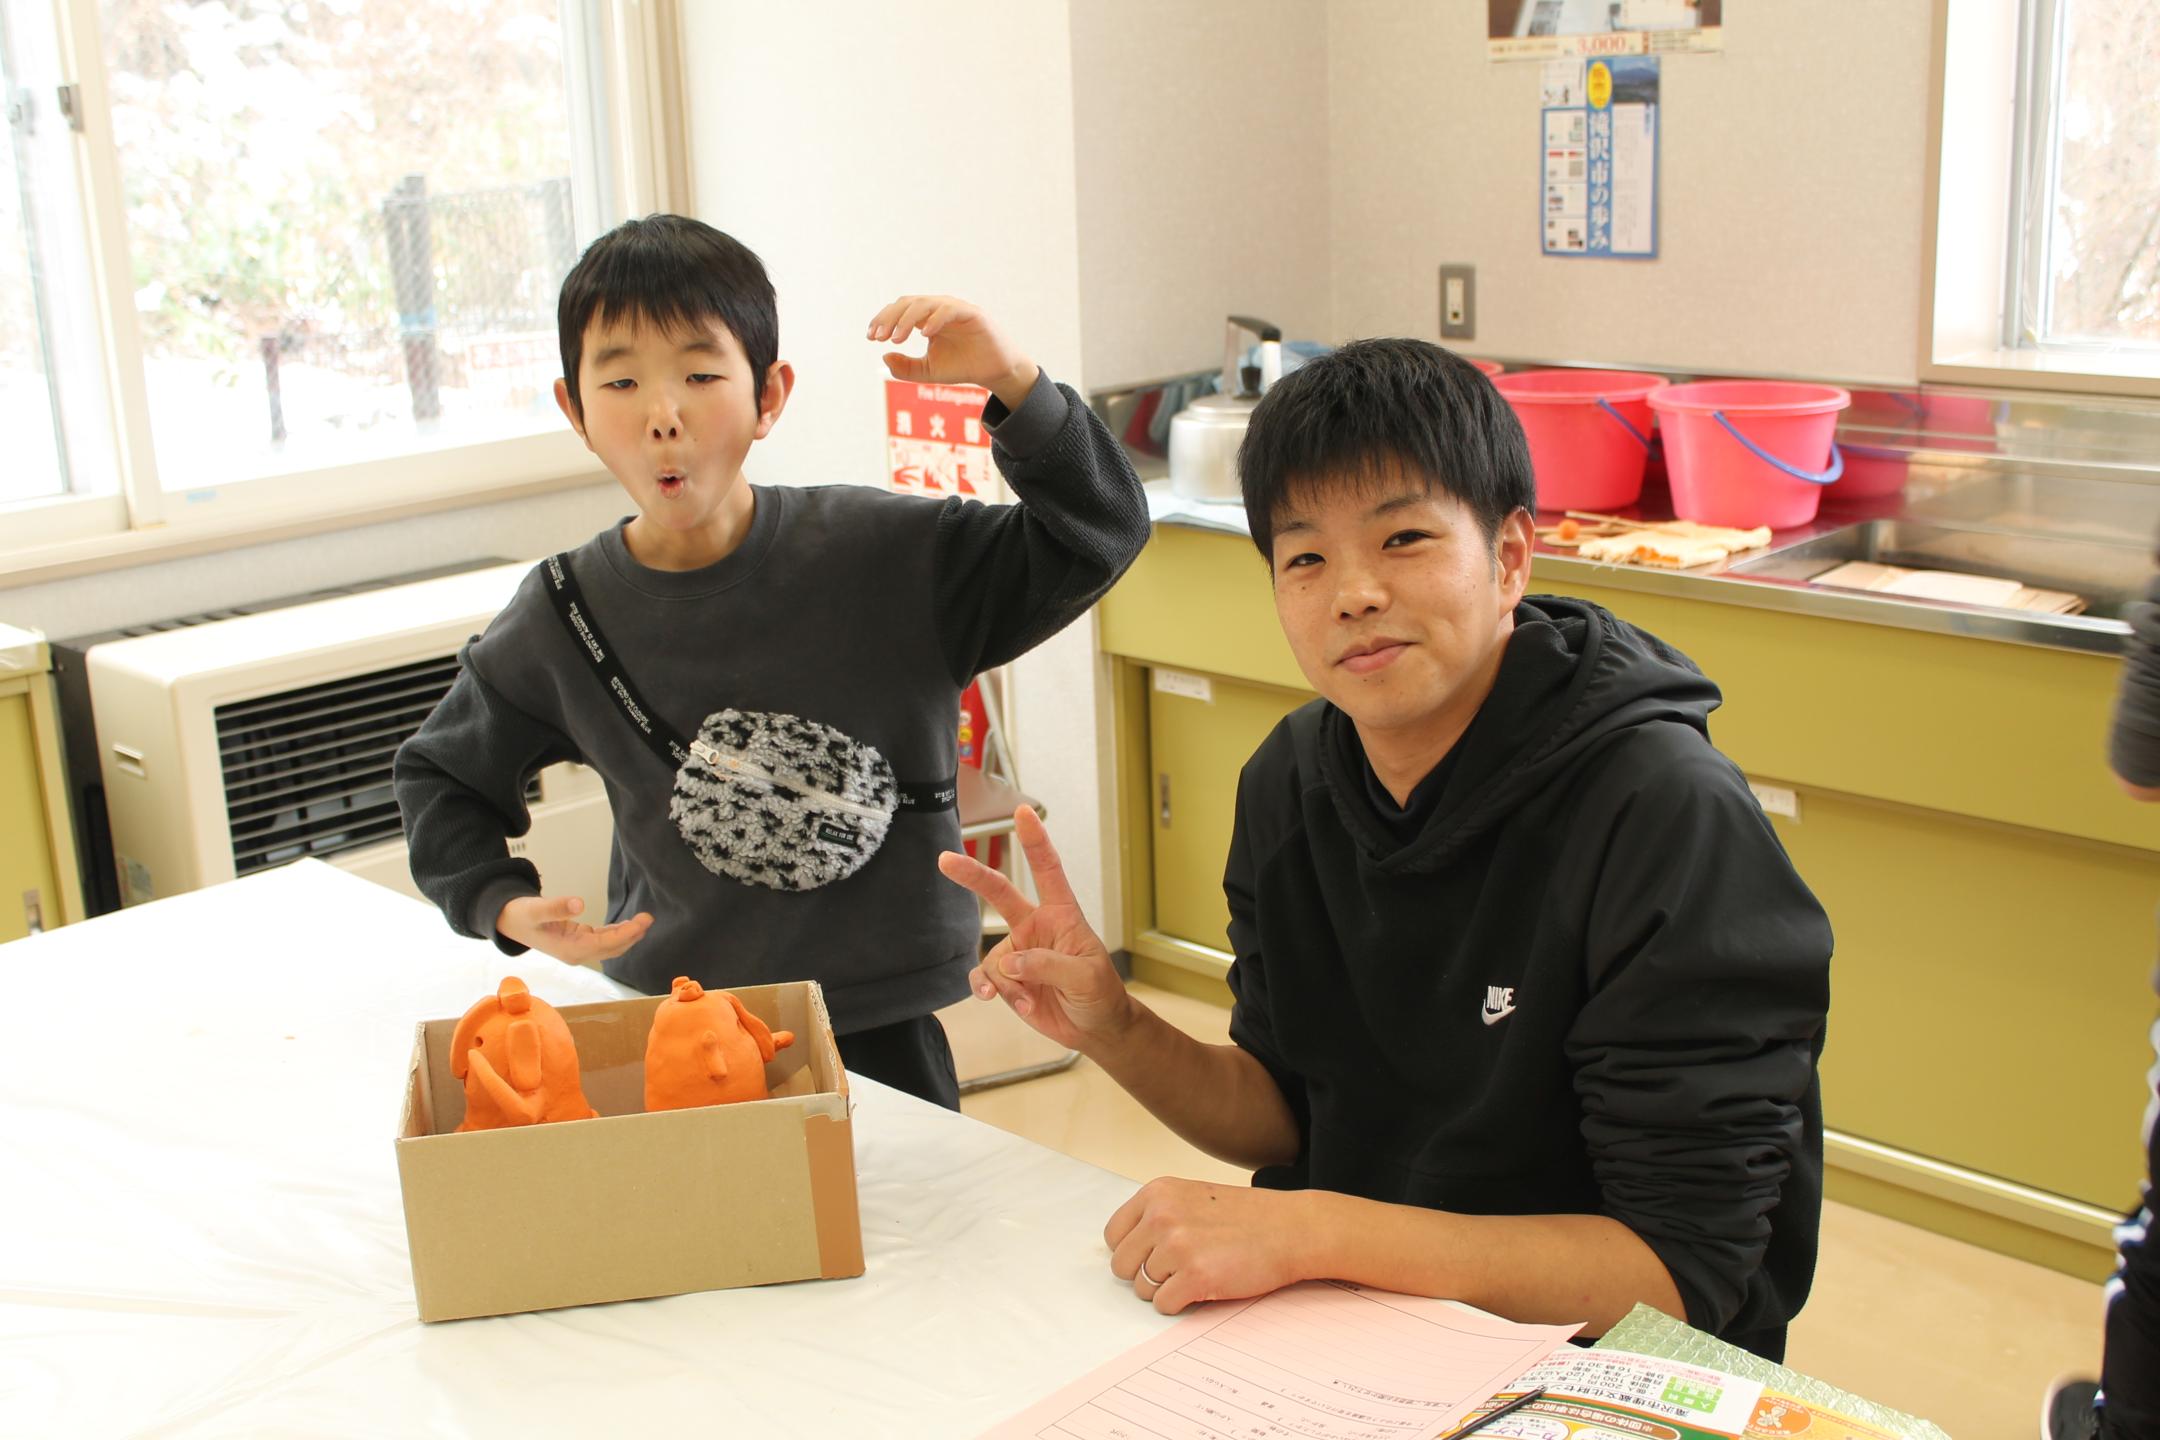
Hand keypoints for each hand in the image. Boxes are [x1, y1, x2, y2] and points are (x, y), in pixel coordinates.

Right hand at [496, 895, 651, 967]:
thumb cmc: (521, 916)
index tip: (641, 923)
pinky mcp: (578, 941)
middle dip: (632, 935)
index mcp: (569, 950)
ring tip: (643, 920)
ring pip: (609, 945)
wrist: (509, 921)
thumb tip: (579, 903)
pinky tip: (627, 924)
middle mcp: (576, 953)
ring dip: (627, 934)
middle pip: (611, 948)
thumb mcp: (535, 909)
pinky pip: (602, 939)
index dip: (625, 935)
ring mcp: (578, 949)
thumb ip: (556, 907)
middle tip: (648, 918)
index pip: (604, 945)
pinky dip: (616, 932)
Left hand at [866, 294, 1038, 409]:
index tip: (871, 337)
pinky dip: (935, 319)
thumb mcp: (928, 371)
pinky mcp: (972, 313)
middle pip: (907, 303)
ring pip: (924, 304)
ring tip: (896, 339)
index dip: (883, 320)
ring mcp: (955, 308)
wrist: (994, 371)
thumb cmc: (962, 367)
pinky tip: (924, 334)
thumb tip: (884, 356)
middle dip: (890, 318)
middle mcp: (938, 308)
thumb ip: (905, 367)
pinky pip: (949, 310)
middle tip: (879, 337)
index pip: (899, 310)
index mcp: (926, 317)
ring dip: (906, 320)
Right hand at [936, 805, 1132, 1051]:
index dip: (1035, 841)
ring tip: (1030, 999)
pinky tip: (1001, 1003)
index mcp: (1061, 916)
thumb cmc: (1099, 993)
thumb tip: (1011, 962)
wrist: (1093, 1026)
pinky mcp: (1006, 979)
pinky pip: (984, 978)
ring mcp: (1018, 952)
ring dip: (1005, 982)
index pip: (1048, 871)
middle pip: (999, 893)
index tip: (1023, 811)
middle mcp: (1035, 927)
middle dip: (972, 875)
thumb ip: (1049, 964)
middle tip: (945, 859)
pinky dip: (989, 990)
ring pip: (993, 957)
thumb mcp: (1086, 976)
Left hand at [1106, 1178, 1317, 1314]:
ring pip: (1142, 1288)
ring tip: (1197, 1274)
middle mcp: (1161, 1216)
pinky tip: (1203, 1288)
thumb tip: (1126, 1249)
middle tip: (1176, 1271)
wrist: (1292, 1228)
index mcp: (1158, 1193)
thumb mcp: (1194, 1198)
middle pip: (1122, 1265)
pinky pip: (1163, 1305)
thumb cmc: (1248, 1217)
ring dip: (1166, 1289)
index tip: (1152, 1257)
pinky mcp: (1195, 1276)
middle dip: (1145, 1274)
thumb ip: (1159, 1215)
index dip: (1132, 1252)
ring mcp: (1177, 1246)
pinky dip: (1179, 1305)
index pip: (1114, 1235)